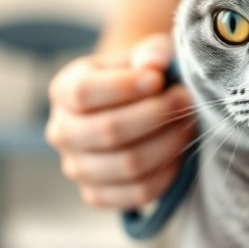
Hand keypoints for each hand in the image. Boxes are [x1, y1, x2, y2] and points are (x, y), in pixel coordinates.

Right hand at [45, 34, 195, 208]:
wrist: (132, 104)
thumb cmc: (136, 76)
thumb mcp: (141, 55)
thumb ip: (150, 53)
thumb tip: (155, 63)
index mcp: (63, 90)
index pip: (84, 92)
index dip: (124, 87)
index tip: (158, 79)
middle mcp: (61, 131)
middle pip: (109, 131)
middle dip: (156, 115)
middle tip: (185, 100)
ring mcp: (76, 168)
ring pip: (127, 165)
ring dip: (168, 144)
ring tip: (187, 124)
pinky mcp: (96, 194)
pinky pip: (137, 194)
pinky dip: (166, 175)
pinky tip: (178, 153)